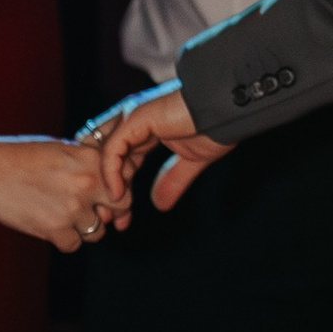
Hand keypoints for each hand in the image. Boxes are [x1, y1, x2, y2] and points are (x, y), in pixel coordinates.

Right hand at [0, 131, 115, 249]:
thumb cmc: (21, 156)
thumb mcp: (61, 149)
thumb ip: (88, 163)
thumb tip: (109, 179)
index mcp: (91, 160)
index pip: (125, 185)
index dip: (118, 194)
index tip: (106, 198)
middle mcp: (87, 184)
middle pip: (120, 210)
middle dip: (109, 212)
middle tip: (92, 210)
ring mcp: (72, 209)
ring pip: (97, 231)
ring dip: (84, 227)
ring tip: (63, 215)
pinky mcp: (55, 229)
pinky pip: (73, 245)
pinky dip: (64, 239)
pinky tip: (50, 225)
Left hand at [79, 81, 231, 228]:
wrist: (227, 111)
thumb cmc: (215, 127)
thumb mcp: (190, 161)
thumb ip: (173, 180)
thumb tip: (160, 204)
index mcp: (144, 129)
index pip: (119, 160)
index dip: (118, 187)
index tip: (123, 216)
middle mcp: (132, 121)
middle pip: (106, 159)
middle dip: (106, 190)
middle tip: (112, 220)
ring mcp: (131, 118)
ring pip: (104, 155)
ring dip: (106, 186)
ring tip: (114, 213)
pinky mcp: (134, 118)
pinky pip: (112, 149)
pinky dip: (111, 173)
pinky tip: (118, 194)